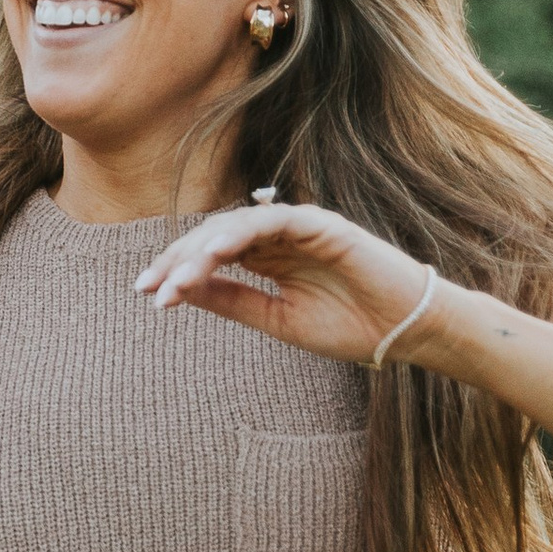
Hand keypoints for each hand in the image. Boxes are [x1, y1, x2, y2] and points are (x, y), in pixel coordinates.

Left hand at [136, 200, 440, 365]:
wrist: (406, 332)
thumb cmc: (351, 327)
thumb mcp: (278, 320)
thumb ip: (234, 301)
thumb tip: (181, 291)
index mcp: (268, 259)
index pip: (211, 256)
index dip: (178, 270)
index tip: (146, 294)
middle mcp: (278, 239)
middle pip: (215, 238)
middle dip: (178, 261)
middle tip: (148, 286)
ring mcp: (300, 228)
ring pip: (237, 227)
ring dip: (202, 251)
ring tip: (175, 279)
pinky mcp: (323, 223)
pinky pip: (274, 220)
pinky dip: (242, 232)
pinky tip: (214, 251)